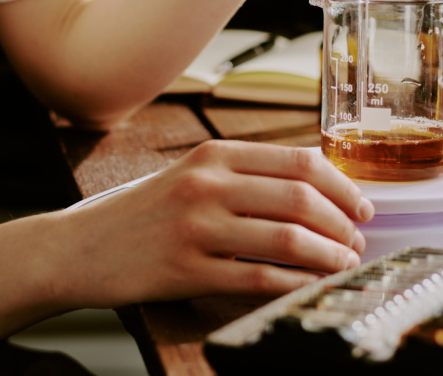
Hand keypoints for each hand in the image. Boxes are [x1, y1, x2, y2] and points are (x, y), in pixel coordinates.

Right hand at [64, 140, 374, 304]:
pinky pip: (259, 278)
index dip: (342, 185)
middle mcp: (206, 185)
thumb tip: (314, 189)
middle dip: (343, 223)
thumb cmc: (140, 214)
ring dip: (328, 255)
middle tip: (357, 240)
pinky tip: (311, 287)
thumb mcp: (189, 175)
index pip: (298, 161)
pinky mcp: (188, 270)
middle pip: (300, 198)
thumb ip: (243, 176)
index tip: (362, 206)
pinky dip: (296, 284)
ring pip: (287, 238)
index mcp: (212, 156)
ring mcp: (196, 228)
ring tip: (342, 264)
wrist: (80, 247)